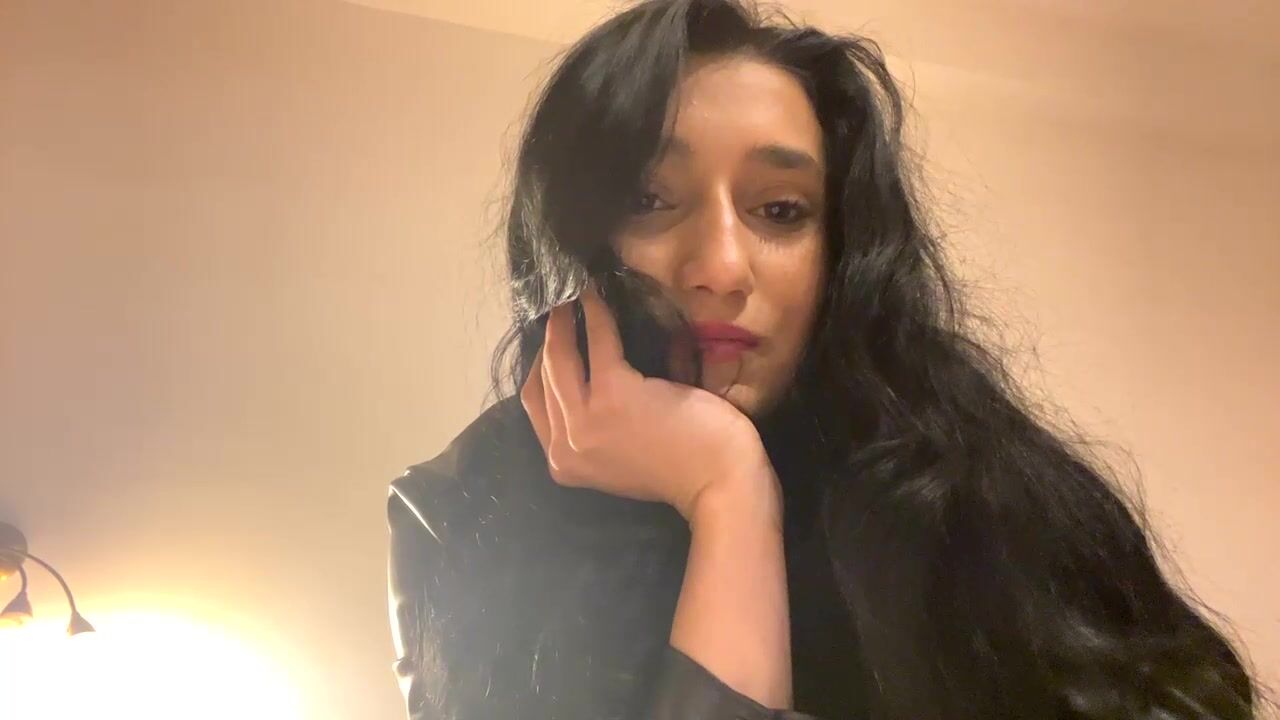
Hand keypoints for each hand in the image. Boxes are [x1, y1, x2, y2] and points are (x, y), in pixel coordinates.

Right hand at [520, 281, 773, 520]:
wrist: (720, 484)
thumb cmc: (682, 465)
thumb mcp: (620, 453)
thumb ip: (596, 422)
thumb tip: (591, 363)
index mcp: (564, 465)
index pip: (536, 406)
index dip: (539, 368)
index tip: (552, 341)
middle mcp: (564, 448)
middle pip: (539, 381)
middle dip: (548, 339)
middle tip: (559, 307)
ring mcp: (585, 423)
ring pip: (558, 359)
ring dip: (563, 321)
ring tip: (574, 296)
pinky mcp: (614, 394)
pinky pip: (600, 341)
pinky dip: (597, 314)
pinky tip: (597, 298)